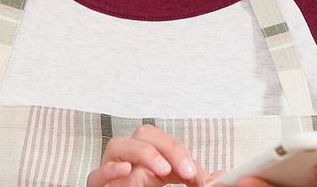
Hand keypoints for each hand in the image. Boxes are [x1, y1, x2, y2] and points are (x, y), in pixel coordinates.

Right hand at [88, 124, 220, 186]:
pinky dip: (108, 170)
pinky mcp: (98, 185)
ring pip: (117, 145)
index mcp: (150, 157)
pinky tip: (124, 171)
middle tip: (184, 170)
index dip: (182, 155)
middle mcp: (130, 158)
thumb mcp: (174, 184)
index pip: (166, 143)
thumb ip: (194, 179)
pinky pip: (95, 174)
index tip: (196, 175)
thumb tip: (220, 176)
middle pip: (144, 134)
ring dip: (143, 153)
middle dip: (166, 148)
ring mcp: (112, 169)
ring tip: (162, 169)